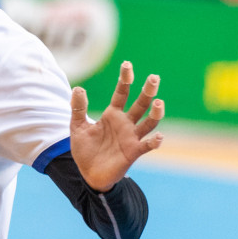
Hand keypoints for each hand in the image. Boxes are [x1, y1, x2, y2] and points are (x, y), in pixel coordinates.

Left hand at [68, 61, 163, 191]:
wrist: (88, 174)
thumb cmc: (85, 149)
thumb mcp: (77, 127)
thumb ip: (78, 109)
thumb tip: (78, 88)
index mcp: (112, 114)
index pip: (121, 93)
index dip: (125, 79)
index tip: (127, 64)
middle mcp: (125, 123)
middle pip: (140, 104)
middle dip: (148, 91)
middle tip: (154, 77)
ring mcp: (131, 137)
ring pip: (149, 122)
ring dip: (155, 113)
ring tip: (158, 103)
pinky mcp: (133, 152)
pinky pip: (147, 145)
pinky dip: (155, 141)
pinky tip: (159, 137)